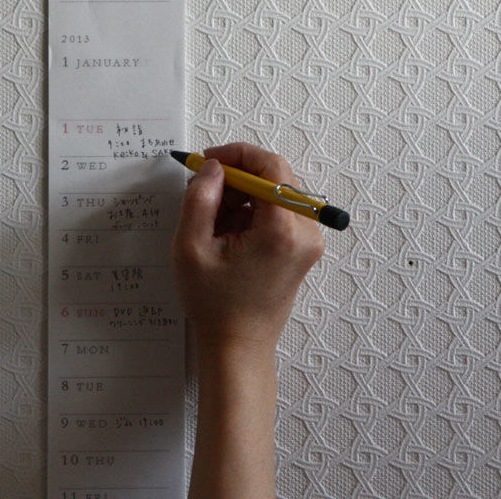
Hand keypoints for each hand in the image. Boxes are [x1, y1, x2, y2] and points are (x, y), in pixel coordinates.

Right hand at [171, 143, 325, 353]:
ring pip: (276, 192)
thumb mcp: (191, 248)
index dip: (238, 155)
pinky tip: (229, 232)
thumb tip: (213, 168)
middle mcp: (305, 232)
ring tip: (214, 221)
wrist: (238, 347)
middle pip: (276, 177)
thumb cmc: (215, 305)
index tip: (209, 161)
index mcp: (282, 230)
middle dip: (238, 177)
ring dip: (244, 195)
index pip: (271, 166)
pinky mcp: (303, 248)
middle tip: (204, 192)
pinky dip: (253, 211)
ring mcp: (309, 241)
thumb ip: (200, 199)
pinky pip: (280, 211)